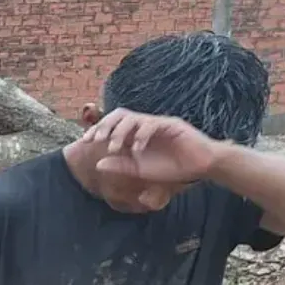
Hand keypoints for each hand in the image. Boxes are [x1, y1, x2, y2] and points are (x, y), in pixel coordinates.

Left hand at [82, 108, 228, 183]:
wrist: (199, 167)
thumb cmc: (170, 167)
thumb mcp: (139, 170)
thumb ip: (120, 166)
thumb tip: (98, 163)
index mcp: (134, 134)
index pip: (112, 125)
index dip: (97, 130)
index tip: (85, 141)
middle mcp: (144, 125)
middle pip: (119, 115)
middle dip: (105, 125)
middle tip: (96, 140)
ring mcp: (157, 123)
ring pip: (133, 117)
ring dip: (120, 131)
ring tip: (115, 147)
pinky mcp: (172, 125)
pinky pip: (152, 124)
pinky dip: (142, 135)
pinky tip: (138, 149)